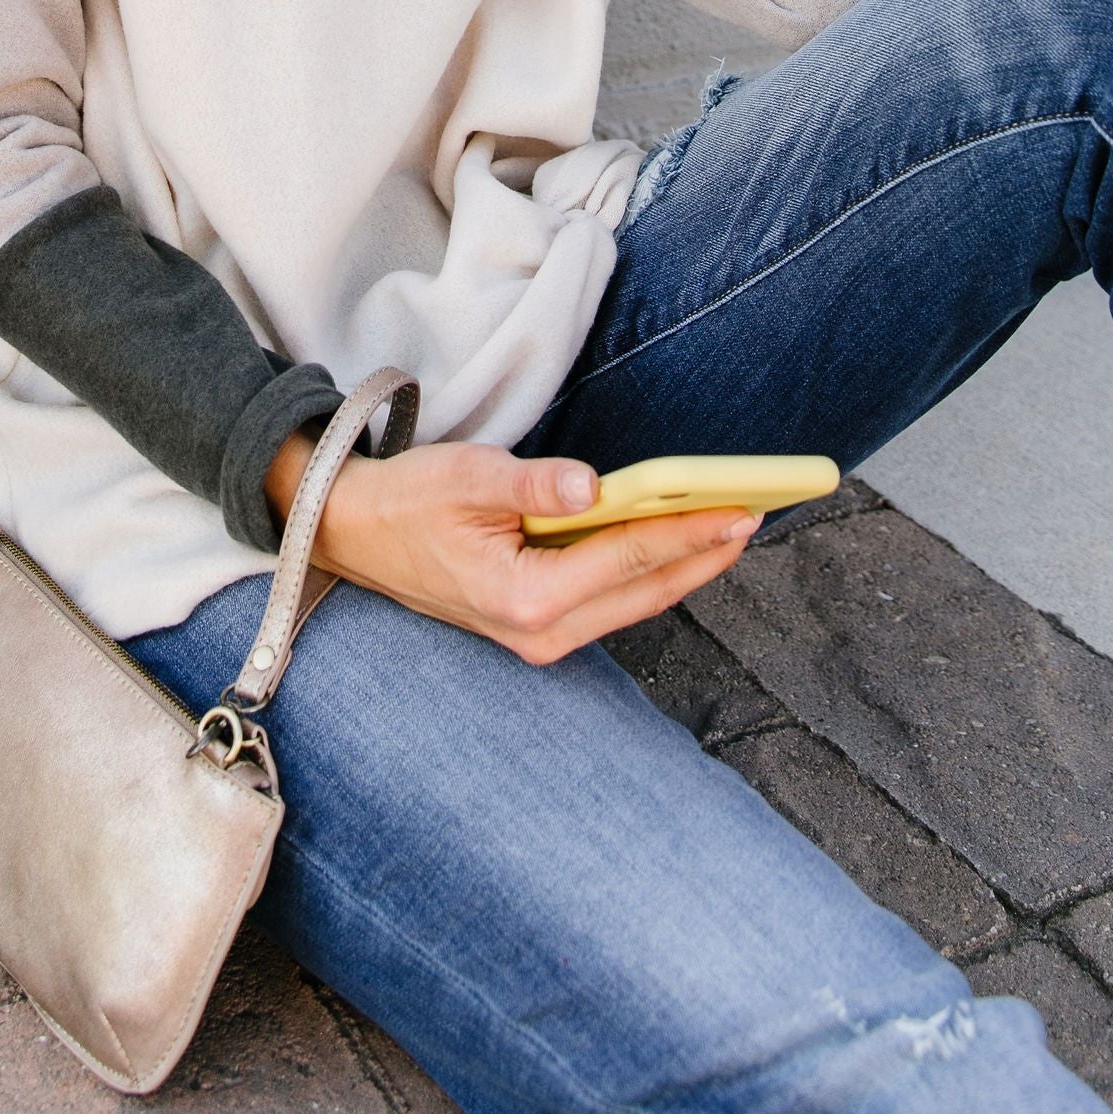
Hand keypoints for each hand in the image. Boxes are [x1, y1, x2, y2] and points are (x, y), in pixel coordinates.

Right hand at [268, 434, 759, 665]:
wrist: (355, 534)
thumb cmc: (408, 503)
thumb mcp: (466, 478)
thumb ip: (534, 486)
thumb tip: (593, 485)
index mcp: (525, 598)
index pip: (627, 559)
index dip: (689, 531)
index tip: (740, 509)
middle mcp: (539, 631)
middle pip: (645, 592)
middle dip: (703, 554)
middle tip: (757, 514)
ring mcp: (539, 636)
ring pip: (633, 602)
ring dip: (682, 565)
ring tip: (729, 525)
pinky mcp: (536, 625)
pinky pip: (611, 601)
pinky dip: (648, 572)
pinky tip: (674, 543)